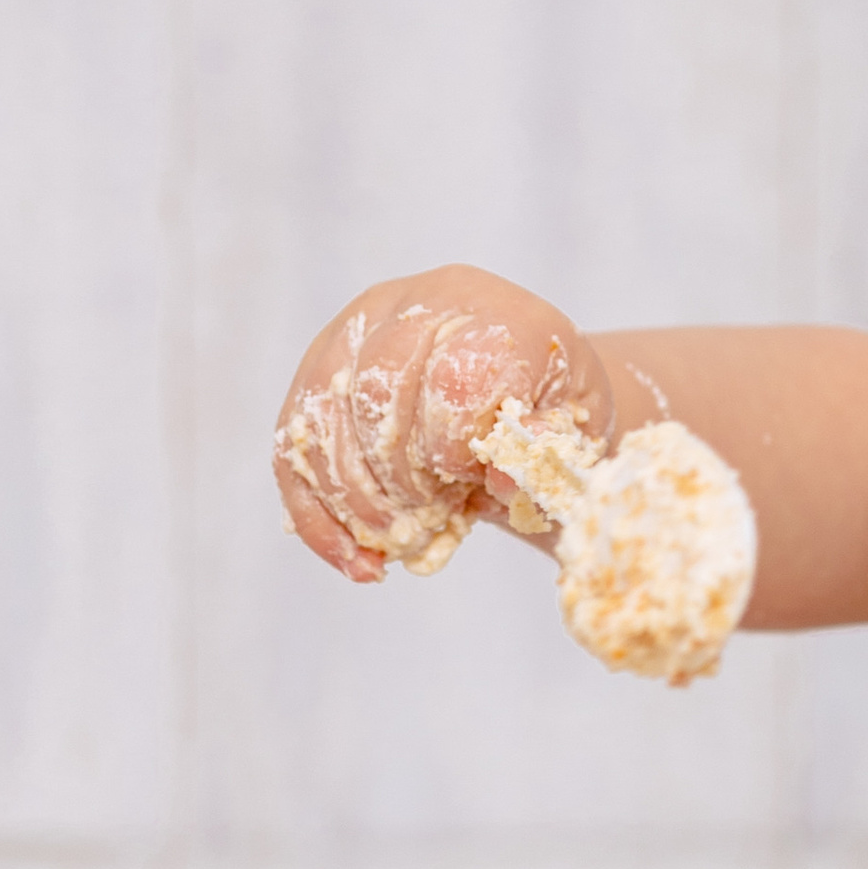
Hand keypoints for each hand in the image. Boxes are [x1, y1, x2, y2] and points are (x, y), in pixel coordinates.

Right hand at [273, 265, 616, 582]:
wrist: (510, 386)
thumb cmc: (546, 405)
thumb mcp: (576, 423)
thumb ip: (549, 445)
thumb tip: (506, 479)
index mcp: (489, 309)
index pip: (454, 372)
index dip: (457, 442)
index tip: (474, 478)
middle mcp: (410, 306)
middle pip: (377, 392)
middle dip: (401, 476)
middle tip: (430, 516)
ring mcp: (351, 338)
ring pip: (322, 422)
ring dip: (358, 502)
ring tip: (399, 541)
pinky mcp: (313, 381)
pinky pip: (292, 453)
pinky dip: (321, 520)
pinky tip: (358, 562)